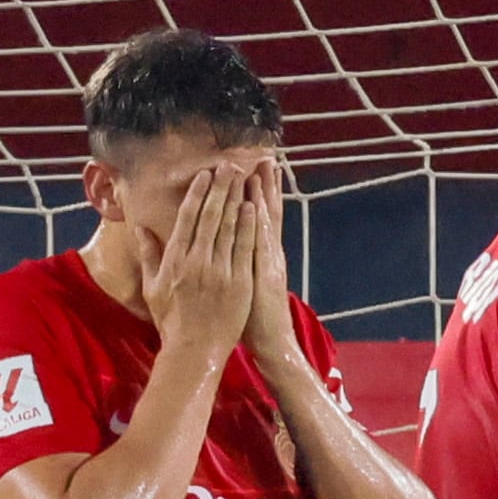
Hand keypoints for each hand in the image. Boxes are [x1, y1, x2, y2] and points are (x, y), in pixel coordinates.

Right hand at [135, 166, 256, 359]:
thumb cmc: (171, 321)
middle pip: (210, 216)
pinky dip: (249, 227)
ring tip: (243, 177)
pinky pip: (245, 249)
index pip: (187, 218)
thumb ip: (148, 254)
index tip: (204, 174)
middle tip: (228, 165)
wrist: (194, 351)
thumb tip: (139, 227)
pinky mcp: (238, 283)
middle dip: (220, 188)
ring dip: (236, 199)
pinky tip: (253, 207)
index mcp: (175, 260)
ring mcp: (219, 272)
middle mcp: (196, 262)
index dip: (196, 193)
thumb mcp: (152, 287)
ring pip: (229, 228)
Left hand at [238, 151, 300, 365]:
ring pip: (265, 222)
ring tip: (262, 169)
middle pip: (266, 212)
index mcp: (259, 254)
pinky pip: (260, 245)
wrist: (271, 342)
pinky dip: (259, 225)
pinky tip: (256, 206)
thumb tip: (226, 247)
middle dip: (264, 185)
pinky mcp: (264, 275)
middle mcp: (267, 253)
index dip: (255, 193)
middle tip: (264, 157)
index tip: (252, 168)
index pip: (256, 217)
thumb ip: (236, 262)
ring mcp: (268, 262)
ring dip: (264, 195)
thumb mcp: (245, 285)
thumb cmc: (251, 317)